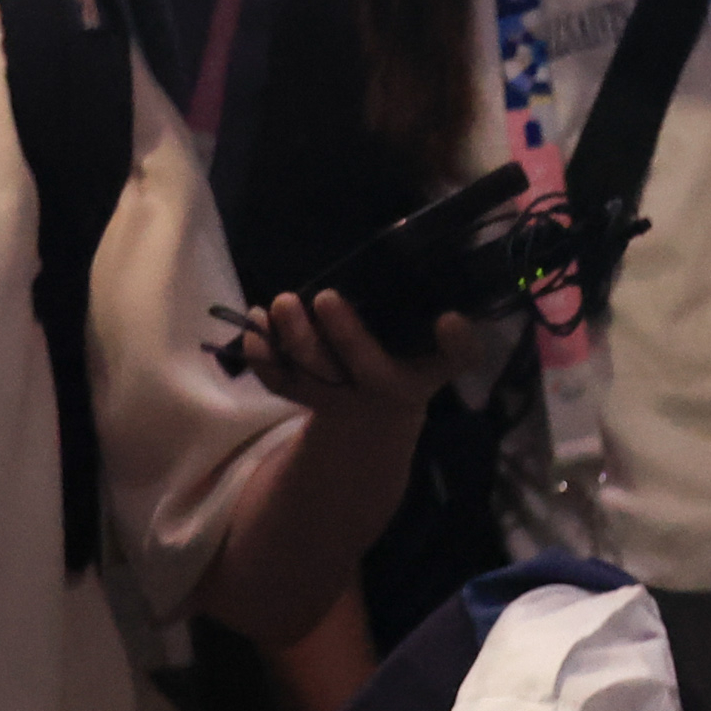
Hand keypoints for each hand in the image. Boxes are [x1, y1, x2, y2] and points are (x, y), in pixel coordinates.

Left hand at [234, 289, 478, 427]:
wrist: (373, 416)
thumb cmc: (407, 366)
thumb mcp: (434, 352)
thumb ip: (441, 330)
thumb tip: (442, 294)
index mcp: (425, 370)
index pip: (453, 359)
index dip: (455, 342)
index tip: (450, 319)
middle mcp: (384, 387)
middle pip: (365, 367)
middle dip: (345, 334)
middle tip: (327, 297)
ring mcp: (339, 396)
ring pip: (314, 375)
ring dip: (294, 339)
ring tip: (282, 304)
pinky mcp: (303, 397)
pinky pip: (278, 382)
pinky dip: (262, 356)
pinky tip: (256, 325)